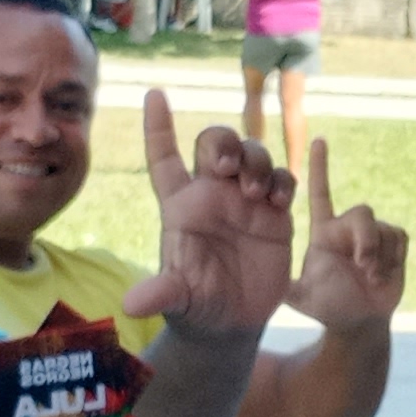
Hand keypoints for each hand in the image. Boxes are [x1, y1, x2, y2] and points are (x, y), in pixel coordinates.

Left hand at [121, 88, 294, 339]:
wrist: (232, 322)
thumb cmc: (196, 305)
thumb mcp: (177, 300)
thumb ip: (160, 293)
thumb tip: (131, 305)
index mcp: (180, 205)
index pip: (165, 157)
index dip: (158, 126)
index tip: (154, 94)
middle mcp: (211, 194)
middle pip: (213, 143)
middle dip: (222, 142)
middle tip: (227, 168)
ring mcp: (244, 199)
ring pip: (251, 153)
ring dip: (256, 162)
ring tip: (257, 193)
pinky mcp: (275, 213)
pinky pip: (282, 178)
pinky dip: (283, 181)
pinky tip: (281, 202)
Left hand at [284, 141, 410, 329]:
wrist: (358, 321)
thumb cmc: (327, 305)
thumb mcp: (301, 297)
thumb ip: (285, 287)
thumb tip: (258, 285)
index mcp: (325, 231)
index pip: (321, 193)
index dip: (319, 167)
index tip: (318, 140)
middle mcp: (348, 228)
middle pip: (362, 213)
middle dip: (366, 240)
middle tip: (363, 266)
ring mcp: (373, 234)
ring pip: (383, 230)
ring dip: (378, 257)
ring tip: (370, 278)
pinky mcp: (394, 243)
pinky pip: (398, 238)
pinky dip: (392, 261)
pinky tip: (381, 277)